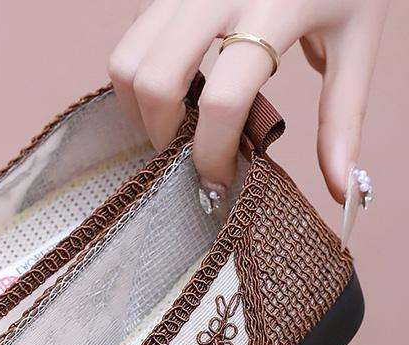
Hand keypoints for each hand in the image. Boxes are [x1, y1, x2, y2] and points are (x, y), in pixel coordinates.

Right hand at [108, 0, 387, 202]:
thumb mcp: (355, 41)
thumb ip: (341, 117)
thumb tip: (340, 189)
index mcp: (275, 7)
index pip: (223, 102)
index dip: (212, 154)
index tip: (219, 179)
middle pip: (156, 83)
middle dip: (162, 135)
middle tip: (184, 154)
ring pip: (126, 61)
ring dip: (137, 108)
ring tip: (170, 123)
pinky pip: (131, 36)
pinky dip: (139, 74)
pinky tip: (172, 84)